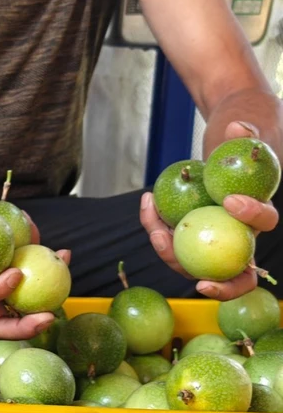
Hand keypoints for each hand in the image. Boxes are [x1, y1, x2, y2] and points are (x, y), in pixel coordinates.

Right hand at [0, 196, 65, 340]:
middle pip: (0, 324)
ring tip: (64, 265)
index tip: (16, 274)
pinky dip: (47, 271)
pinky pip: (29, 285)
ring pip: (21, 307)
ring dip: (46, 298)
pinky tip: (60, 251)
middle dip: (25, 327)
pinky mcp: (7, 281)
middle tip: (49, 315)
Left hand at [141, 122, 278, 298]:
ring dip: (172, 254)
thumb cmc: (240, 141)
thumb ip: (246, 132)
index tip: (230, 201)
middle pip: (237, 272)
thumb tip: (237, 127)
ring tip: (154, 228)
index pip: (265, 222)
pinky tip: (147, 202)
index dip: (253, 217)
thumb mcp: (248, 130)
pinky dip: (158, 227)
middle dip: (221, 285)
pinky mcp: (190, 234)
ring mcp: (213, 237)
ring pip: (196, 262)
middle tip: (200, 283)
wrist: (225, 146)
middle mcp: (240, 233)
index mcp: (259, 212)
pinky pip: (173, 240)